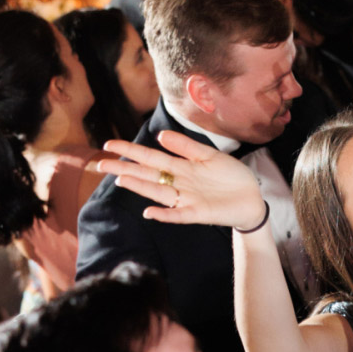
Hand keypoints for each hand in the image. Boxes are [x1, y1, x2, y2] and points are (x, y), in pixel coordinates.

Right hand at [96, 132, 263, 229]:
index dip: (130, 151)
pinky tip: (150, 212)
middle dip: (125, 169)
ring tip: (121, 180)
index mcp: (181, 168)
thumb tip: (160, 136)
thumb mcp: (209, 156)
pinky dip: (165, 215)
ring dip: (140, 187)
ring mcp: (187, 199)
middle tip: (100, 165)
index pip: (151, 158)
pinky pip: (179, 215)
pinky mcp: (199, 213)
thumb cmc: (231, 177)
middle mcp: (179, 184)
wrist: (252, 198)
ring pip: (158, 192)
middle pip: (148, 174)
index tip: (109, 146)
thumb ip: (186, 147)